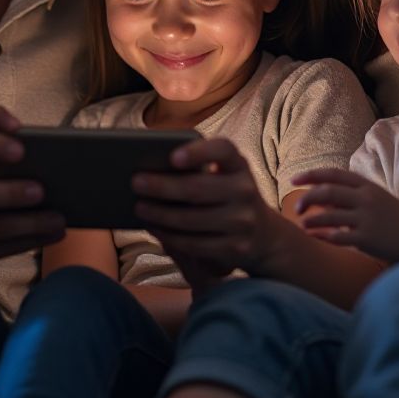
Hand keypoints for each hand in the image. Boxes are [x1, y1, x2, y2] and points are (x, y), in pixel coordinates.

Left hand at [132, 137, 281, 278]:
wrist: (263, 235)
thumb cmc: (228, 194)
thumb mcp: (224, 175)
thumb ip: (198, 168)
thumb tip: (152, 169)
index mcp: (239, 165)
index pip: (223, 150)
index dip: (198, 152)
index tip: (172, 156)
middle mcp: (245, 190)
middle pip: (197, 188)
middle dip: (162, 186)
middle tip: (135, 182)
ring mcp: (242, 221)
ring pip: (191, 219)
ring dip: (160, 214)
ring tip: (139, 207)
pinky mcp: (235, 248)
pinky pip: (194, 244)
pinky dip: (170, 236)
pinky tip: (154, 227)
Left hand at [292, 168, 398, 262]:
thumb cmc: (391, 215)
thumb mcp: (371, 196)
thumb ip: (347, 194)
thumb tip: (318, 194)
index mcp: (365, 185)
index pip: (333, 174)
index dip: (311, 175)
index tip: (293, 179)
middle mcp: (365, 198)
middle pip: (328, 191)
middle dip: (307, 197)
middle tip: (296, 207)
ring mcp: (366, 218)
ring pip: (330, 215)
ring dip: (312, 219)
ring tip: (302, 224)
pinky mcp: (368, 238)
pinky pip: (340, 236)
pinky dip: (324, 236)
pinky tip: (314, 236)